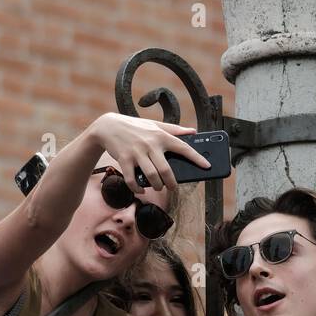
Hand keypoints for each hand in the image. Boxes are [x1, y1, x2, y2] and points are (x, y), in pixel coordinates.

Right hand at [91, 112, 207, 192]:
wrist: (108, 126)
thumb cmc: (136, 127)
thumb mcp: (155, 125)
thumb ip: (175, 130)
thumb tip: (194, 132)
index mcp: (161, 136)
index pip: (183, 147)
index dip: (196, 158)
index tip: (207, 166)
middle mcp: (150, 144)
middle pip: (166, 170)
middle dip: (172, 183)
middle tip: (173, 188)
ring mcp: (136, 152)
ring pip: (152, 177)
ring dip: (157, 186)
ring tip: (158, 187)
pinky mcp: (124, 160)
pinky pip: (133, 180)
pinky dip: (138, 188)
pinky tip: (141, 189)